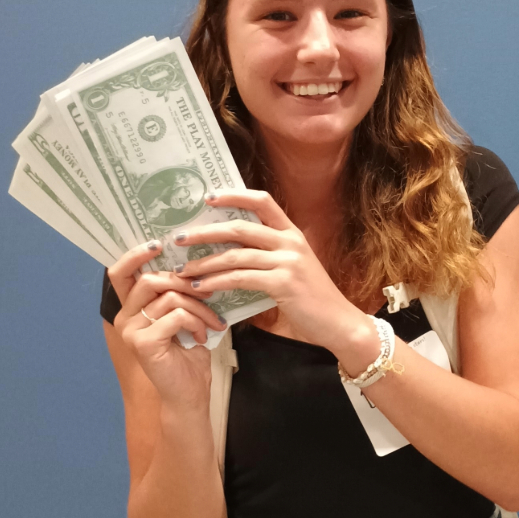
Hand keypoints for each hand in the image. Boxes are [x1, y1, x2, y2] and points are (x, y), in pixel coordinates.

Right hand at [108, 241, 227, 410]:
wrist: (189, 393)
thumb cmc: (188, 353)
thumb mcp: (183, 315)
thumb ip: (177, 292)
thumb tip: (192, 262)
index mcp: (131, 307)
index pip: (120, 272)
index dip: (136, 254)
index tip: (159, 243)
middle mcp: (124, 317)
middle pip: (150, 279)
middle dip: (185, 283)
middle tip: (208, 294)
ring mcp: (130, 331)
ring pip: (168, 297)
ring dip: (198, 307)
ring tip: (211, 322)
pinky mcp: (143, 343)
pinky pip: (175, 315)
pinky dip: (196, 322)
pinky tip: (202, 336)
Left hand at [172, 190, 372, 354]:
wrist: (339, 322)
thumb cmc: (312, 298)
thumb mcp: (293, 267)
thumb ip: (269, 255)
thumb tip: (230, 252)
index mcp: (292, 233)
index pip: (262, 201)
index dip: (233, 195)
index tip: (207, 197)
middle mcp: (290, 241)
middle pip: (240, 227)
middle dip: (205, 231)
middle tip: (179, 237)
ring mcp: (288, 261)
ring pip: (236, 255)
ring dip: (204, 262)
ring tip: (183, 270)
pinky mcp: (283, 283)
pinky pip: (241, 278)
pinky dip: (216, 283)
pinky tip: (201, 288)